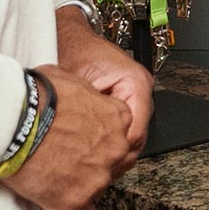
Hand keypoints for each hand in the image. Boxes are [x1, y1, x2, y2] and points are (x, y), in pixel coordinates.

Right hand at [4, 66, 135, 209]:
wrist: (12, 120)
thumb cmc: (34, 97)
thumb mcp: (70, 81)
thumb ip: (86, 97)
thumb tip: (79, 99)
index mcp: (117, 118)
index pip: (121, 136)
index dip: (100, 140)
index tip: (84, 142)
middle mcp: (114, 148)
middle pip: (114, 164)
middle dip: (93, 163)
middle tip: (68, 159)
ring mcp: (98, 177)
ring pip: (98, 189)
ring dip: (79, 185)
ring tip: (53, 177)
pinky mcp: (76, 200)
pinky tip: (58, 204)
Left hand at [56, 5, 152, 168]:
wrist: (68, 36)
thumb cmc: (72, 51)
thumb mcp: (76, 84)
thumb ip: (87, 114)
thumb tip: (85, 147)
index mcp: (136, 83)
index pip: (136, 130)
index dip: (117, 151)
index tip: (99, 165)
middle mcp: (140, 91)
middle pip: (136, 137)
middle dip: (116, 155)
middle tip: (93, 172)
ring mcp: (135, 97)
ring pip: (131, 136)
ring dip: (113, 150)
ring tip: (90, 165)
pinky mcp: (125, 101)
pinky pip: (123, 128)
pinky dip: (109, 141)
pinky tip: (91, 151)